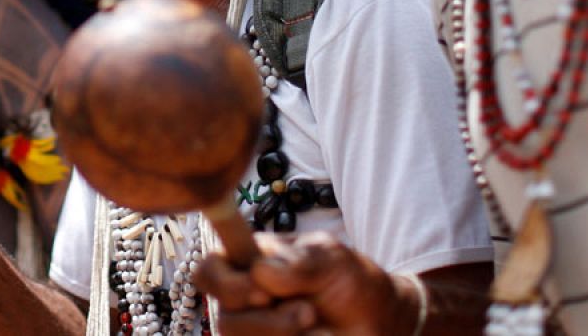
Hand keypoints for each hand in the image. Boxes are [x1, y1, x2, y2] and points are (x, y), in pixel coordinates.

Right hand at [195, 231, 416, 335]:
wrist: (379, 322)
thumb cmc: (352, 282)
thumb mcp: (332, 259)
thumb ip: (297, 261)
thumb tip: (259, 272)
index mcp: (250, 264)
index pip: (208, 271)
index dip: (226, 284)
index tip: (262, 291)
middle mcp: (244, 301)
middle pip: (225, 318)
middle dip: (268, 321)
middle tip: (308, 311)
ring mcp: (254, 332)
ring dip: (282, 335)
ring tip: (316, 324)